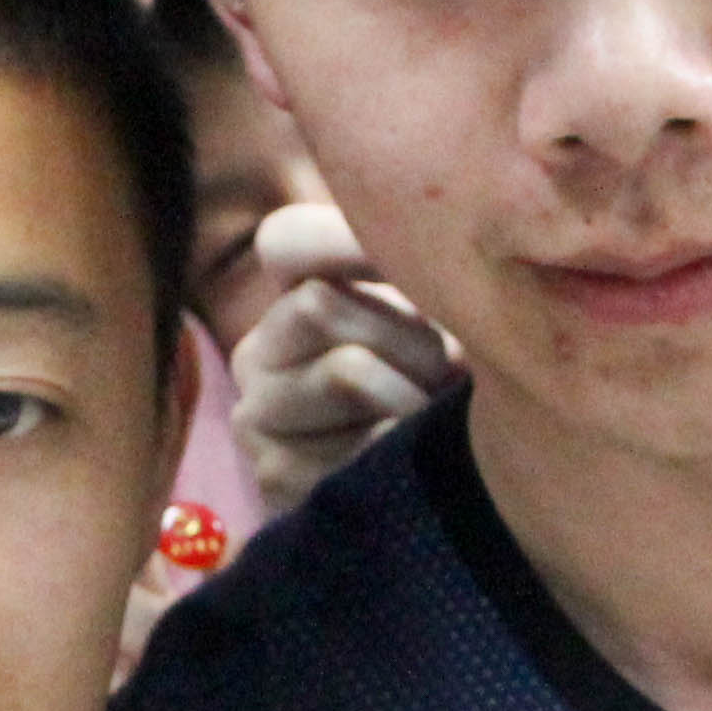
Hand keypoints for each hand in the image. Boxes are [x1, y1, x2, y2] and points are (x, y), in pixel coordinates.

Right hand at [228, 206, 454, 515]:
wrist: (435, 511)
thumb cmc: (444, 393)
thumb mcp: (434, 316)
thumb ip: (417, 260)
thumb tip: (456, 199)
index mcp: (287, 299)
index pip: (286, 240)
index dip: (349, 238)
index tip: (426, 257)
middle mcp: (255, 352)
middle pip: (320, 302)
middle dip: (409, 337)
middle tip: (445, 373)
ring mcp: (255, 417)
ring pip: (345, 369)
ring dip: (414, 395)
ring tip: (430, 418)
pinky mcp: (272, 476)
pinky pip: (356, 441)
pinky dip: (403, 449)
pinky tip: (410, 461)